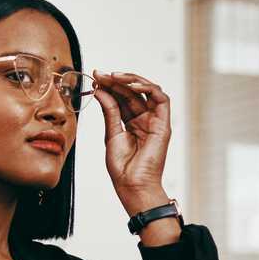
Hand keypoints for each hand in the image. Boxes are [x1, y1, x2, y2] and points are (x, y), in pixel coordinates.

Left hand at [93, 70, 171, 213]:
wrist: (132, 185)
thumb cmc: (123, 168)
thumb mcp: (111, 133)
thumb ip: (109, 110)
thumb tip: (100, 89)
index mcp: (132, 123)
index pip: (122, 98)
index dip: (109, 86)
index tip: (94, 78)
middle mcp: (145, 120)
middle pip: (133, 92)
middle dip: (116, 80)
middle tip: (100, 75)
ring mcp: (155, 121)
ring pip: (148, 90)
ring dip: (131, 80)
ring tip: (114, 77)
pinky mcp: (164, 124)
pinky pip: (161, 98)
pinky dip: (148, 87)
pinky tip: (131, 84)